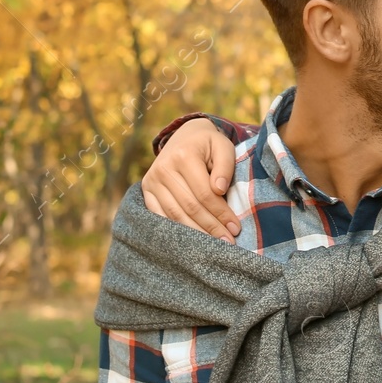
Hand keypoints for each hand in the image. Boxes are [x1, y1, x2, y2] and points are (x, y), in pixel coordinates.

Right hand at [141, 118, 240, 240]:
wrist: (184, 136)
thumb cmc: (209, 145)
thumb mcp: (223, 147)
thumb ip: (225, 166)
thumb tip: (219, 189)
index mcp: (184, 156)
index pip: (204, 193)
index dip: (220, 213)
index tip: (235, 228)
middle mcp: (163, 169)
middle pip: (189, 207)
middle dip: (210, 227)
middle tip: (228, 243)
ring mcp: (151, 181)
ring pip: (174, 215)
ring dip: (195, 234)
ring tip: (213, 246)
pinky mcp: (146, 191)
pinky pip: (159, 216)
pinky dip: (175, 230)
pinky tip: (190, 242)